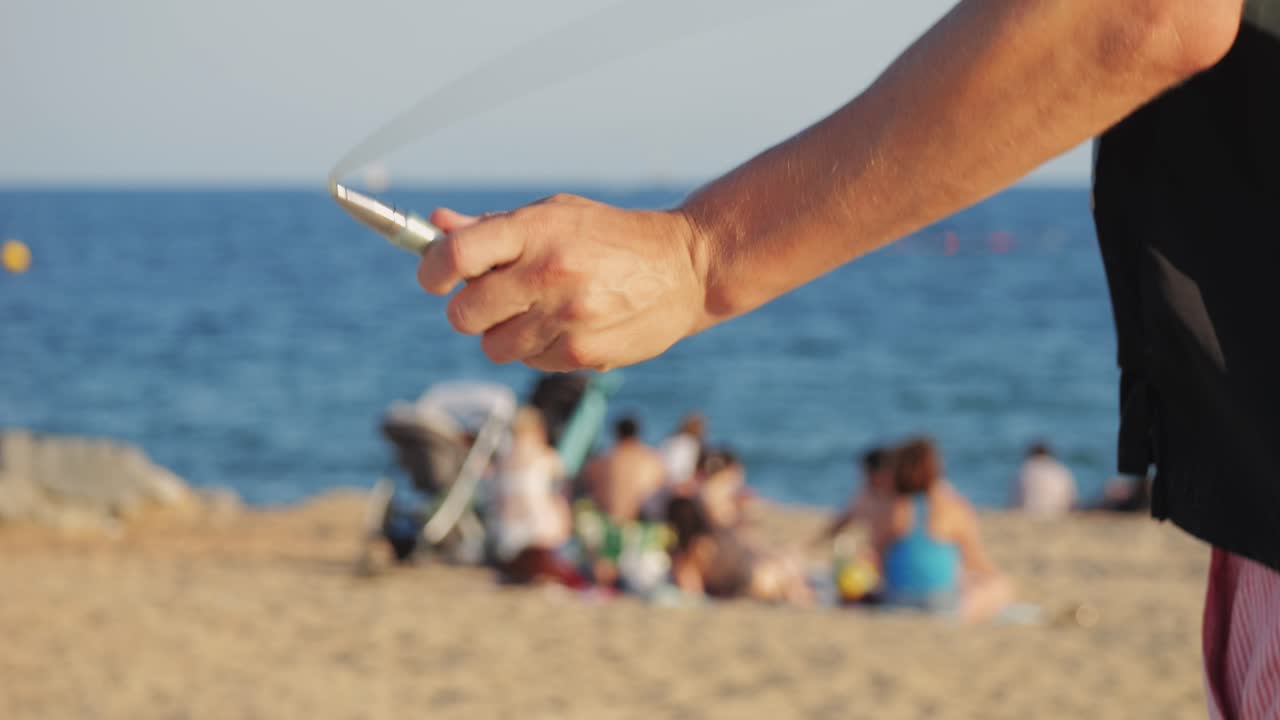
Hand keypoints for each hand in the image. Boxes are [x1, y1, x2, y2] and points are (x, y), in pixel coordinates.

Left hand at [417, 194, 707, 371]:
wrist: (686, 268)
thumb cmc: (611, 237)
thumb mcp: (556, 214)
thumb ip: (494, 226)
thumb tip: (436, 225)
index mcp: (535, 230)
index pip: (455, 255)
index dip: (432, 271)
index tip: (435, 278)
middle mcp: (547, 274)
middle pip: (463, 313)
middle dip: (470, 310)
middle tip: (494, 298)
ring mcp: (565, 318)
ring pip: (493, 347)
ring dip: (505, 334)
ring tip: (539, 312)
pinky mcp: (582, 354)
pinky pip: (529, 362)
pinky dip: (538, 350)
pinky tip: (569, 326)